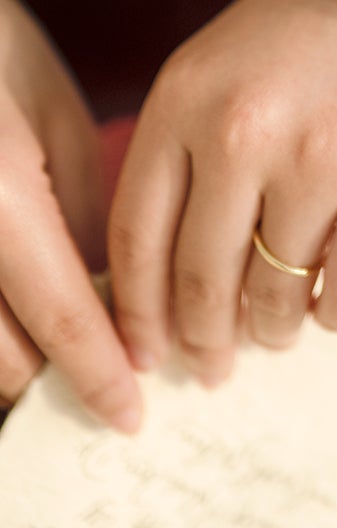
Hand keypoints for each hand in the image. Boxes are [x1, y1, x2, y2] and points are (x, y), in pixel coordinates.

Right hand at [0, 0, 142, 431]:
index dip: (98, 374)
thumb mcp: (51, 113)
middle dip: (57, 375)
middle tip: (114, 374)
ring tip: (63, 348)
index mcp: (3, 199)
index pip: (60, 317)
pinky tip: (19, 314)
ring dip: (13, 361)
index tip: (132, 414)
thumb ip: (79, 205)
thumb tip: (107, 286)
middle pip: (4, 358)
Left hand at [108, 0, 336, 385]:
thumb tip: (186, 269)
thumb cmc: (329, 4)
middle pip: (200, 282)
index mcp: (186, 96)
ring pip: (274, 295)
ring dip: (274, 328)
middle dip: (206, 341)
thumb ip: (199, 144)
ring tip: (281, 326)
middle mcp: (240, 132)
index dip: (138, 315)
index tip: (151, 352)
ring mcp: (317, 159)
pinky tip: (336, 302)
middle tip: (218, 364)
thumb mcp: (232, 56)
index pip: (135, 239)